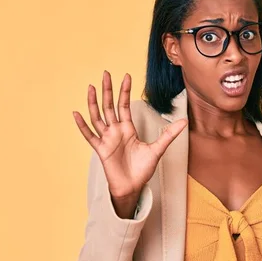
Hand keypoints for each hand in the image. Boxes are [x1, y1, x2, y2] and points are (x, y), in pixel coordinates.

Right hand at [73, 71, 187, 198]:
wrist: (133, 187)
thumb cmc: (142, 170)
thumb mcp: (158, 149)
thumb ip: (169, 134)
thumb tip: (184, 122)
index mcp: (128, 129)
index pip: (124, 105)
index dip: (125, 91)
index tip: (126, 76)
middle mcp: (116, 131)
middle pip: (109, 106)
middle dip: (108, 90)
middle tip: (106, 73)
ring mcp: (107, 139)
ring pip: (98, 117)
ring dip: (94, 102)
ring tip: (92, 87)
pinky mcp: (101, 150)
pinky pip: (89, 136)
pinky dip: (82, 125)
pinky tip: (76, 114)